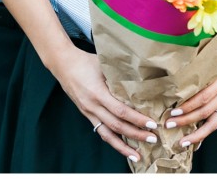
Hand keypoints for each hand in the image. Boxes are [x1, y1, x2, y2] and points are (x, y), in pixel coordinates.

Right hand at [55, 46, 158, 162]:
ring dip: (123, 147)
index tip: (151, 123)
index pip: (121, 111)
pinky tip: (122, 147)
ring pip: (107, 134)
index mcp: (98, 93)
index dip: (136, 119)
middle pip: (117, 126)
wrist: (64, 64)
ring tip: (138, 155)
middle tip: (153, 138)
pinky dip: (113, 141)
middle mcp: (92, 106)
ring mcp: (88, 112)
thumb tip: (140, 83)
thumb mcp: (104, 65)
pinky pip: (101, 131)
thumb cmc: (86, 61)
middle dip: (136, 134)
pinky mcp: (86, 114)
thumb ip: (119, 76)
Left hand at [163, 43, 216, 150]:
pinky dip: (206, 132)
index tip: (173, 110)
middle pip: (205, 111)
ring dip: (196, 134)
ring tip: (182, 142)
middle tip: (169, 124)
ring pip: (212, 122)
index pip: (203, 97)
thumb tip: (179, 70)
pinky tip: (196, 140)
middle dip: (186, 120)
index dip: (189, 105)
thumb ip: (202, 64)